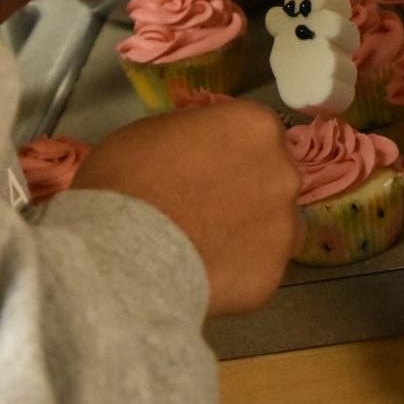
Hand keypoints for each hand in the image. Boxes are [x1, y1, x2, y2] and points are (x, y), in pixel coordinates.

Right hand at [71, 101, 303, 315]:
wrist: (119, 250)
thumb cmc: (126, 177)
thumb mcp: (155, 130)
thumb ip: (196, 133)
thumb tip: (202, 146)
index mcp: (255, 127)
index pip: (258, 133)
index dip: (233, 150)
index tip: (210, 165)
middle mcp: (283, 172)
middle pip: (273, 178)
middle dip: (248, 189)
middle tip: (208, 206)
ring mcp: (283, 227)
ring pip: (276, 227)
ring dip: (252, 231)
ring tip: (209, 246)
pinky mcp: (272, 276)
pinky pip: (259, 269)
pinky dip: (237, 272)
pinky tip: (205, 275)